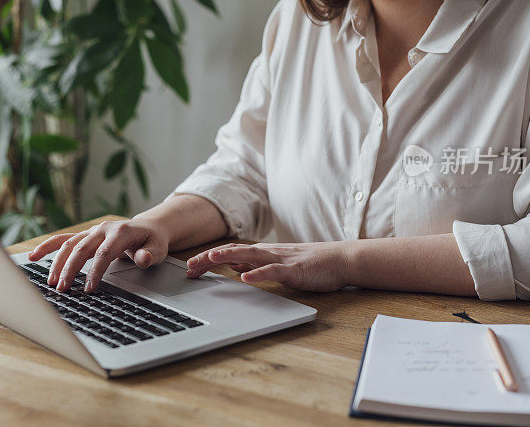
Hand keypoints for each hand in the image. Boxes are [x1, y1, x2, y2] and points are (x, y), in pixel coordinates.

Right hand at [27, 219, 169, 292]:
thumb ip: (150, 255)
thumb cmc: (152, 241)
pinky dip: (47, 247)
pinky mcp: (85, 236)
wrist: (148, 228)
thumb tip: (143, 258)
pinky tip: (32, 257)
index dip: (94, 271)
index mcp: (120, 232)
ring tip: (51, 282)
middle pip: (82, 248)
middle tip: (63, 289)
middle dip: (70, 269)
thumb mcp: (158, 249)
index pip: (104, 253)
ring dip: (58, 263)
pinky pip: (63, 239)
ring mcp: (92, 231)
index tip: (88, 289)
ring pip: (69, 244)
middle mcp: (103, 229)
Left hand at [185, 241, 351, 291]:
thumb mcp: (277, 265)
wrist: (340, 259)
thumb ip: (257, 265)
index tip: (190, 267)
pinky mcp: (295, 269)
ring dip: (228, 256)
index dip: (208, 259)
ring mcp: (281, 259)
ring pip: (250, 255)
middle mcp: (268, 252)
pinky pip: (274, 270)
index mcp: (263, 253)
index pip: (230, 253)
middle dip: (209, 258)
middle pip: (233, 252)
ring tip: (209, 259)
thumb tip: (235, 268)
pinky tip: (246, 278)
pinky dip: (259, 273)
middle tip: (189, 266)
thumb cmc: (311, 264)